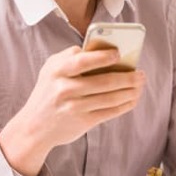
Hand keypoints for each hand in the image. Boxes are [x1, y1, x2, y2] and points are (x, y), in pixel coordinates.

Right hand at [0, 45, 145, 175]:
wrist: (34, 127)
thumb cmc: (48, 90)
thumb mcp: (51, 69)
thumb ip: (71, 56)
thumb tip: (101, 48)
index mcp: (57, 71)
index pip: (83, 61)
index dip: (103, 57)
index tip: (119, 54)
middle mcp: (64, 89)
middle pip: (104, 81)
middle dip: (128, 78)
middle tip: (141, 74)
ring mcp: (74, 107)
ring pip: (110, 97)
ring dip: (130, 91)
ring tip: (140, 85)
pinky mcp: (82, 122)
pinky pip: (110, 112)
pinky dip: (125, 105)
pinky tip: (133, 99)